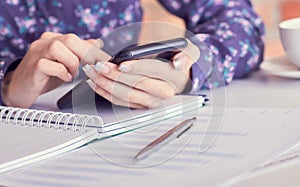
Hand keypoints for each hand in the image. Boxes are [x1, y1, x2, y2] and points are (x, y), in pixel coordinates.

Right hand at [2, 32, 108, 107]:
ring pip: (59, 48)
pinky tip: (65, 78)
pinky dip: (61, 72)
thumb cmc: (45, 77)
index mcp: (56, 40)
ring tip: (74, 74)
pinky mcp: (32, 67)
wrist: (21, 88)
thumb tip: (98, 46)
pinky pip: (48, 64)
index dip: (96, 53)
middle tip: (92, 70)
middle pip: (71, 39)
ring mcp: (38, 53)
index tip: (108, 63)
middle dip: (86, 56)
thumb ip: (80, 55)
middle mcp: (46, 42)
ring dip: (72, 63)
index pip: (80, 40)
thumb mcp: (66, 64)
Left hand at [83, 39, 199, 108]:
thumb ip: (187, 55)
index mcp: (172, 77)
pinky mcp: (139, 106)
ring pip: (124, 95)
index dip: (136, 67)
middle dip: (114, 75)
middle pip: (135, 85)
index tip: (120, 64)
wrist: (176, 78)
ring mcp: (149, 101)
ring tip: (92, 71)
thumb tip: (179, 63)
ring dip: (105, 83)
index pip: (152, 71)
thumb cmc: (177, 60)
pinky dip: (104, 92)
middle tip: (98, 65)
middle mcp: (162, 92)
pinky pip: (119, 102)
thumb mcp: (189, 53)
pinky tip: (94, 82)